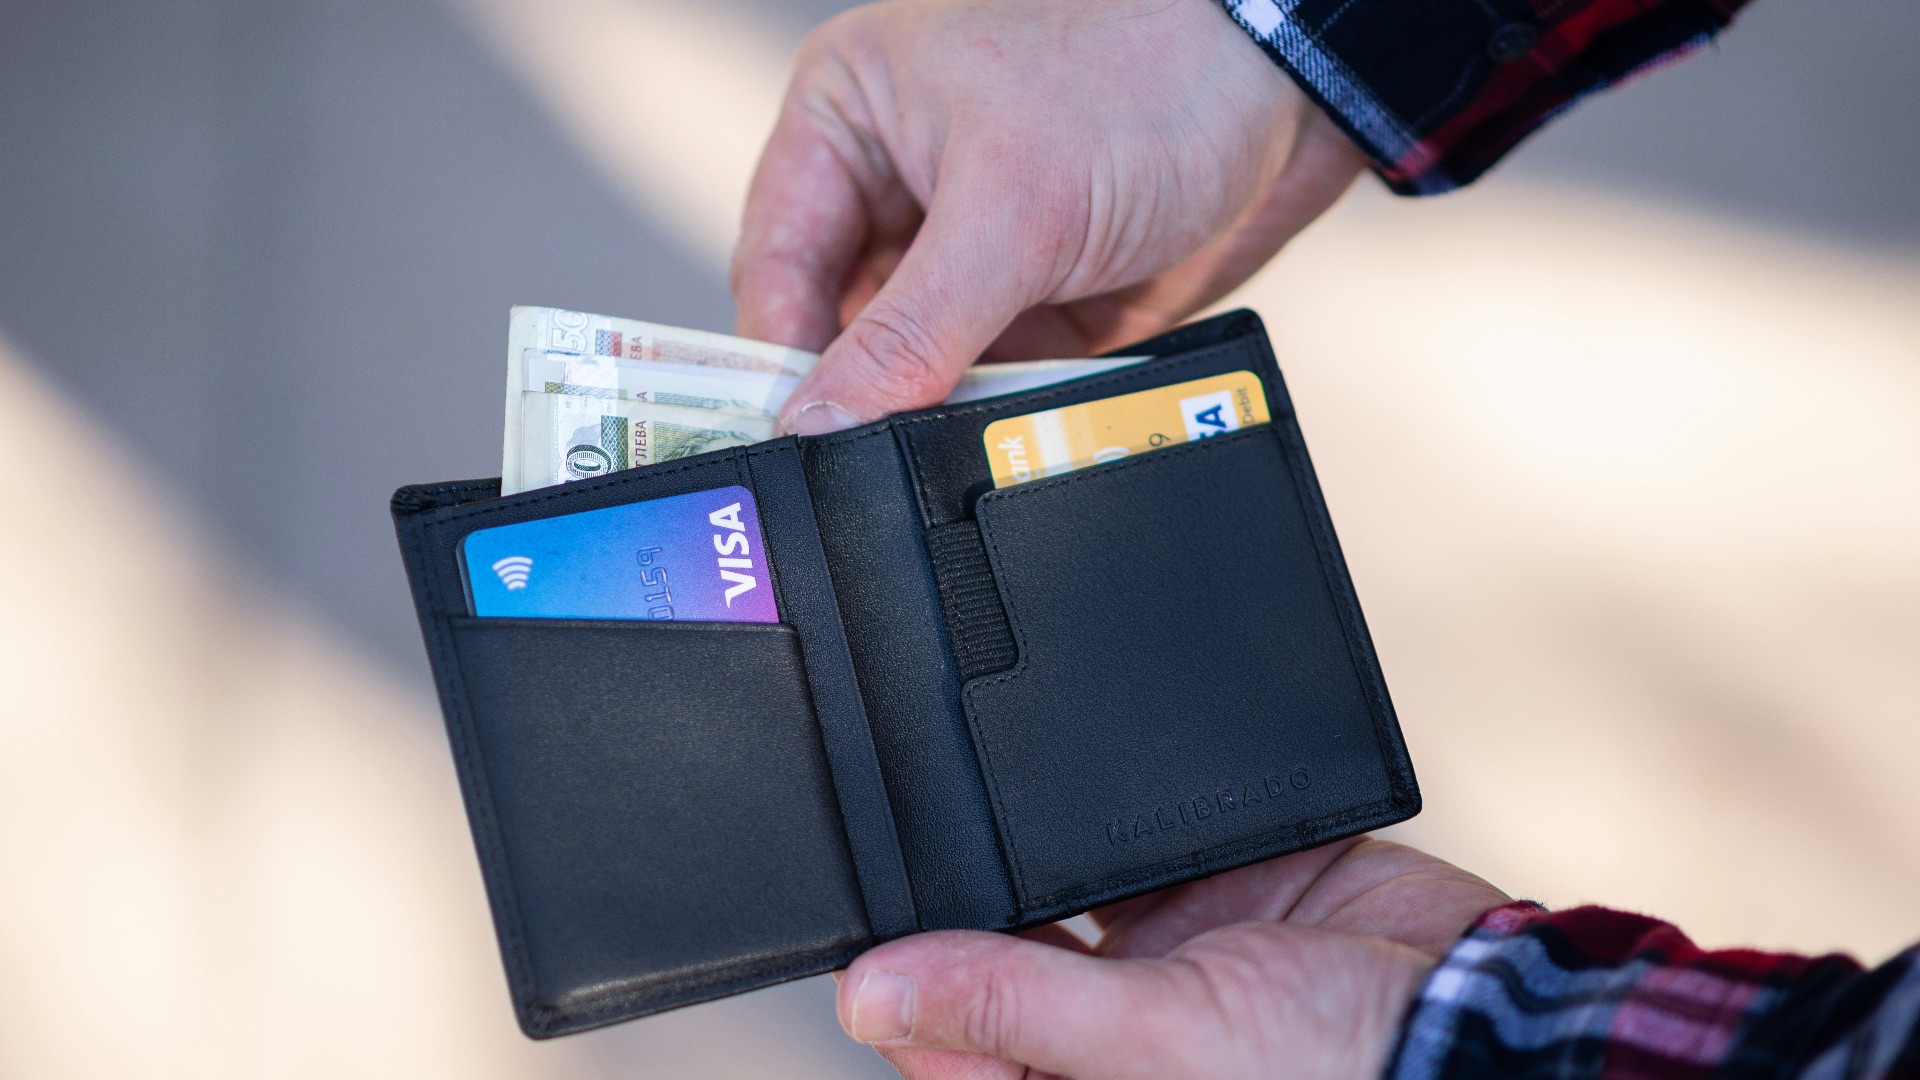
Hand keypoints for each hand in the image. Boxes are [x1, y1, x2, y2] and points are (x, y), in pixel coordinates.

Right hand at [732, 0, 1365, 433]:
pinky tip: (1017, 425)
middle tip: (876, 457)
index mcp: (849, 119)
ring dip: (939, 406)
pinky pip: (988, 381)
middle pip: (838, 326)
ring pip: (914, 366)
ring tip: (958, 434)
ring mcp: (966, 250)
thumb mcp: (1008, 213)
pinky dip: (1001, 409)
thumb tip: (821, 423)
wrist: (1292, 96)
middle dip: (865, 391)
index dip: (780, 359)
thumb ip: (909, 333)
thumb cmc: (1148, 78)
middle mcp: (896, 184)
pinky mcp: (1031, 301)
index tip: (795, 442)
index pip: (774, 265)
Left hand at [836, 837, 1508, 1079]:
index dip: (900, 983)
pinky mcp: (1219, 878)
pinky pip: (1145, 827)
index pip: (949, 1036)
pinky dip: (1119, 795)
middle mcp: (1111, 1019)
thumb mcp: (1152, 1045)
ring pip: (1065, 874)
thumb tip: (873, 998)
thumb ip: (1013, 1006)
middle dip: (965, 892)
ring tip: (982, 775)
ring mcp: (1166, 942)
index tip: (856, 914)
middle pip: (999, 941)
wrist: (1479, 1009)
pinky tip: (1088, 755)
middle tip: (909, 814)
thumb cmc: (1336, 1074)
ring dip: (1036, 835)